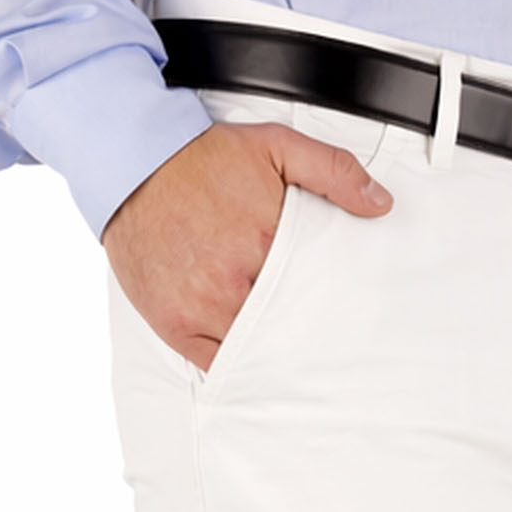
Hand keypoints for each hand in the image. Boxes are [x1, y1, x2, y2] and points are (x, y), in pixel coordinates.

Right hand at [102, 122, 394, 373]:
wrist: (132, 164)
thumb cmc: (202, 159)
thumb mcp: (275, 146)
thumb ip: (331, 171)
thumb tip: (378, 203)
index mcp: (265, 241)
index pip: (314, 290)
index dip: (330, 305)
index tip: (344, 315)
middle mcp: (232, 281)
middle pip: (286, 327)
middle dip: (305, 335)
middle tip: (327, 347)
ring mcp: (202, 308)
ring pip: (255, 351)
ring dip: (274, 355)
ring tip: (294, 357)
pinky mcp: (176, 325)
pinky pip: (217, 364)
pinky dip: (238, 365)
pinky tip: (256, 363)